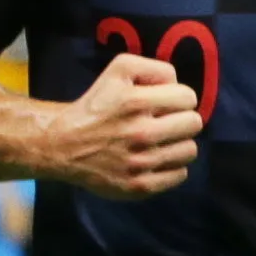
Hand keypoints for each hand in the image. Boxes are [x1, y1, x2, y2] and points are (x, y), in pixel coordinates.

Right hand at [49, 50, 202, 199]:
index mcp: (134, 102)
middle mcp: (140, 133)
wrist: (61, 145)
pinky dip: (170, 167)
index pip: (188, 98)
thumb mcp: (118, 71)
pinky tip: (153, 160)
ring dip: (177, 145)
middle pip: (194, 124)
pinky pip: (180, 175)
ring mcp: (141, 162)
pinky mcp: (139, 186)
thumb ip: (154, 69)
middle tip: (162, 123)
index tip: (163, 104)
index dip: (178, 98)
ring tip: (157, 142)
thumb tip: (178, 84)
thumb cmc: (95, 106)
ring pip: (190, 150)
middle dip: (180, 120)